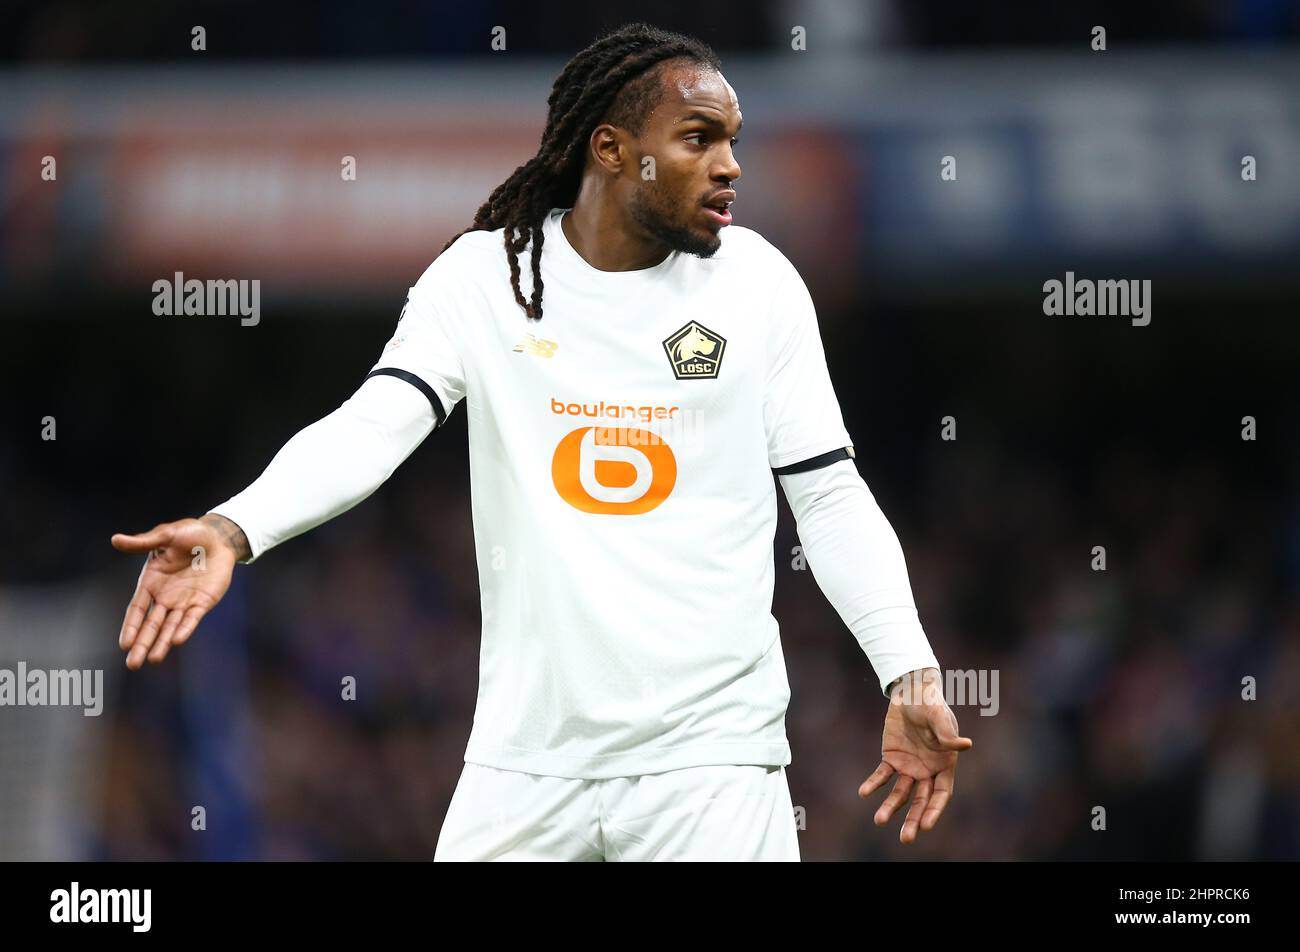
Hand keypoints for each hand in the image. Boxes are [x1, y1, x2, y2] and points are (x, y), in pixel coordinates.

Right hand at [110, 515, 243, 668]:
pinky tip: (176, 641)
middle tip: (132, 665)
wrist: (218, 537)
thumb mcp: (165, 535)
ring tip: (154, 660)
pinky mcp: (203, 601)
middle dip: (142, 644)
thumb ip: (142, 542)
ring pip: (170, 627)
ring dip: (162, 643)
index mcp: (151, 583)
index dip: (130, 626)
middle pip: (151, 625)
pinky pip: (192, 618)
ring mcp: (184, 601)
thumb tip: (115, 540)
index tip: (124, 644)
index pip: (137, 609)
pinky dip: (185, 629)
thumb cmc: (188, 534)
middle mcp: (165, 597)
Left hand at [859, 667, 972, 843]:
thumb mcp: (939, 716)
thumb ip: (947, 733)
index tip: (926, 825)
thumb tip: (965, 745)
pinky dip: (873, 784)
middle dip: (914, 820)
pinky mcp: (891, 757)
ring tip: (879, 820)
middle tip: (906, 838)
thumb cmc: (931, 703)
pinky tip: (863, 792)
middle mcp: (927, 770)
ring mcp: (909, 766)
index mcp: (945, 765)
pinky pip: (882, 775)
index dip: (935, 810)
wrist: (911, 691)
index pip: (941, 794)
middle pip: (921, 801)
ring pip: (900, 793)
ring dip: (890, 807)